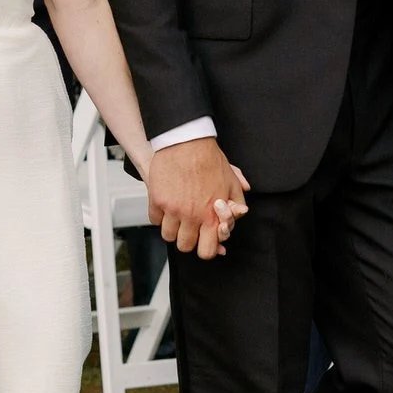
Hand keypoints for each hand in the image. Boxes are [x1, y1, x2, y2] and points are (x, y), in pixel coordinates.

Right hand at [147, 136, 248, 258]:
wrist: (187, 141)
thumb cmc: (209, 159)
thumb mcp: (231, 181)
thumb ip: (237, 200)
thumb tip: (239, 213)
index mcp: (211, 215)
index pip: (207, 251)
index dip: (206, 248)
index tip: (203, 240)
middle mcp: (192, 216)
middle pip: (185, 246)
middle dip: (187, 238)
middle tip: (189, 227)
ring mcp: (173, 209)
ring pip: (167, 235)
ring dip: (172, 228)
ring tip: (176, 216)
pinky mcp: (157, 200)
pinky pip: (154, 220)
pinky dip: (159, 216)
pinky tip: (165, 206)